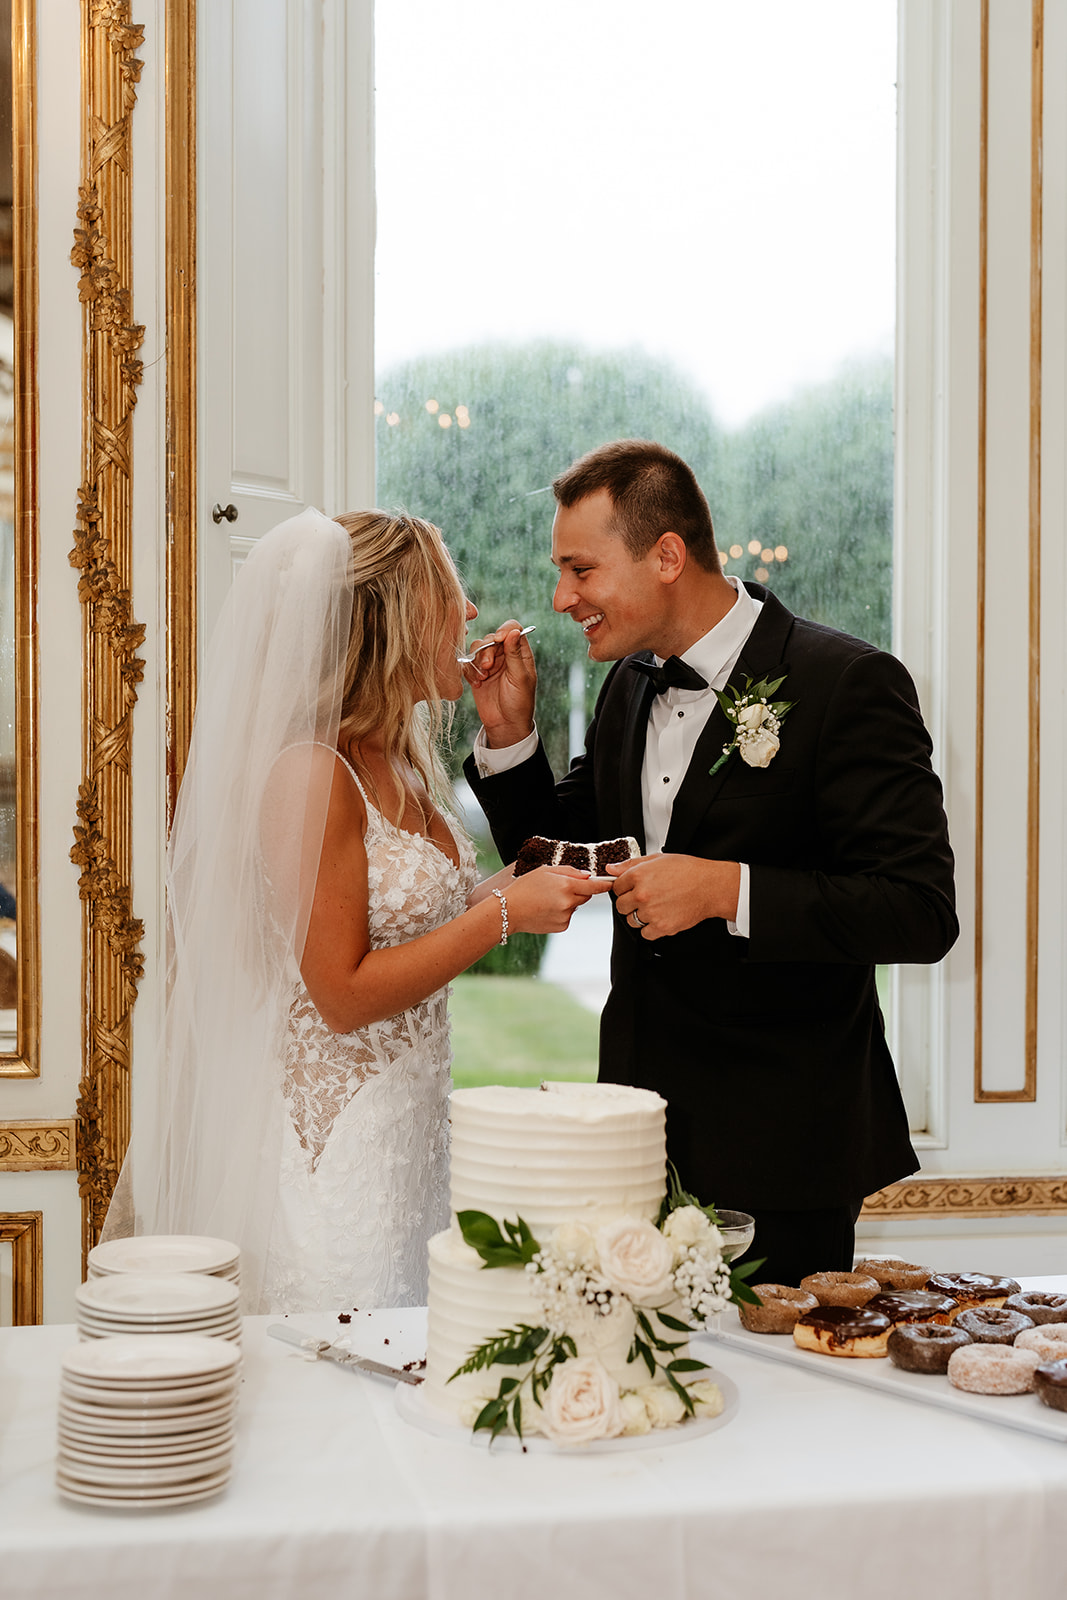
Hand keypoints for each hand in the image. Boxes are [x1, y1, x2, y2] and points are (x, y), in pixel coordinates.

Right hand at [463, 619, 536, 747]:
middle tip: (488, 667)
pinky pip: (468, 663)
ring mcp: (490, 663)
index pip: (513, 629)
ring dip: (478, 660)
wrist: (505, 725)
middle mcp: (505, 654)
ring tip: (483, 677)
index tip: (498, 639)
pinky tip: (477, 684)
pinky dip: (470, 671)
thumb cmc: (519, 703)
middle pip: (491, 637)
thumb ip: (515, 654)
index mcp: (520, 653)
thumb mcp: (520, 678)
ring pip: (478, 647)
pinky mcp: (477, 673)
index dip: (504, 629)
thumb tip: (514, 631)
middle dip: (488, 650)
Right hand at [504, 864, 606, 934]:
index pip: (593, 885)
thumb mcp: (545, 871)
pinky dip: (561, 913)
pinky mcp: (561, 926)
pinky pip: (568, 916)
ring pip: (575, 906)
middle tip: (558, 888)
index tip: (612, 883)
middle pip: (585, 895)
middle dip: (578, 891)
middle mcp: (568, 902)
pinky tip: (546, 910)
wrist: (508, 910)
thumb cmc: (524, 887)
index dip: (604, 884)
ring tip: (547, 900)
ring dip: (568, 902)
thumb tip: (587, 875)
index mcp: (566, 885)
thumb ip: (569, 871)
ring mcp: (565, 916)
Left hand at [606, 853, 740, 938]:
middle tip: (646, 898)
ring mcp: (651, 912)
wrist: (710, 887)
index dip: (625, 888)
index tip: (633, 889)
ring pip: (631, 921)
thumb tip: (611, 868)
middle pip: (621, 906)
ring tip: (656, 907)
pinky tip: (662, 916)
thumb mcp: (658, 859)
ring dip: (640, 916)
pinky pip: (645, 933)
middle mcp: (642, 894)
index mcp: (639, 875)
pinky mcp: (661, 927)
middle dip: (630, 903)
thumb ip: (631, 864)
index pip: (616, 887)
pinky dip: (651, 928)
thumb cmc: (688, 871)